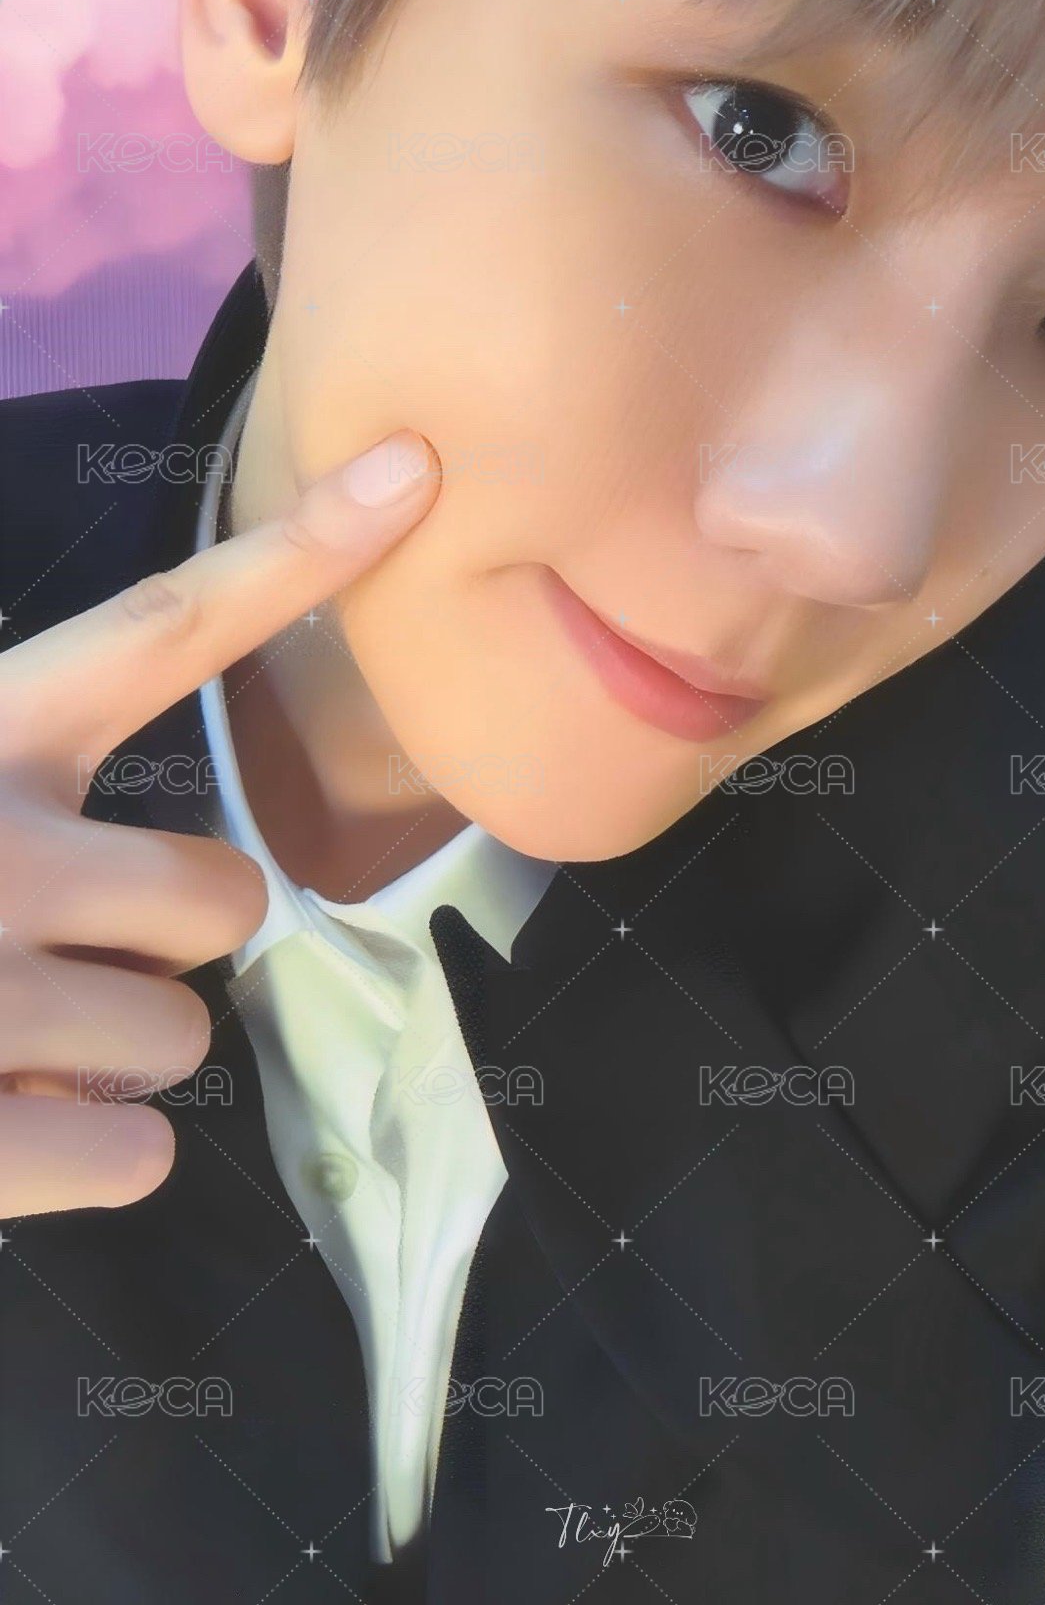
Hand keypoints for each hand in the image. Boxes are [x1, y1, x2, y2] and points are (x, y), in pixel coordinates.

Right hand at [0, 429, 439, 1216]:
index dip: (299, 553)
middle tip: (57, 950)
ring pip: (181, 1037)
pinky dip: (81, 1160)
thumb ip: (8, 766)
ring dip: (104, 1053)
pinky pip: (137, 1156)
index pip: (163, 625)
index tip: (414, 474)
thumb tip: (127, 847)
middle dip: (165, 938)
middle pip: (227, 894)